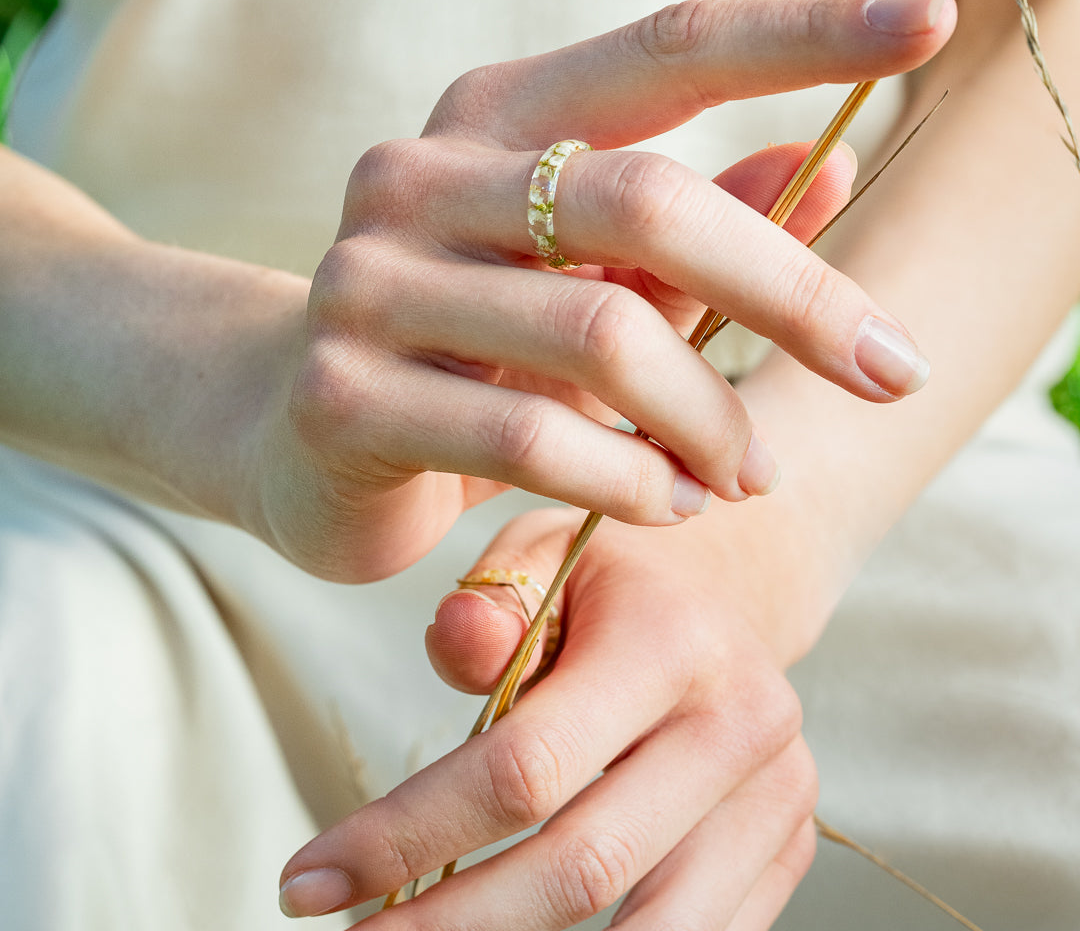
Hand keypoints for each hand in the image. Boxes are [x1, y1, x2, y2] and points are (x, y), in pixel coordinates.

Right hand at [248, 0, 953, 581]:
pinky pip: (531, 436)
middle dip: (793, 297)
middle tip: (888, 371)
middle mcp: (418, 177)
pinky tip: (670, 503)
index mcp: (491, 121)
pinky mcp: (343, 394)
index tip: (927, 23)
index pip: (664, 48)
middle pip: (647, 202)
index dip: (802, 32)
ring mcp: (368, 282)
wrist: (293, 432)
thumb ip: (701, 236)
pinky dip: (631, 479)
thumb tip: (834, 168)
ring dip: (710, 419)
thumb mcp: (591, 288)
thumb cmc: (468, 355)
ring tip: (753, 472)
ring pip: (598, 337)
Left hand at [279, 502, 821, 928]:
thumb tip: (451, 644)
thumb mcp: (544, 554)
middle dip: (450, 923)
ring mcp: (779, 793)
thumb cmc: (612, 577)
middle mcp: (742, 722)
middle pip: (580, 870)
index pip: (525, 769)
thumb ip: (495, 604)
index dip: (406, 837)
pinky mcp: (788, 843)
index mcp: (673, 643)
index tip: (310, 879)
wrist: (729, 592)